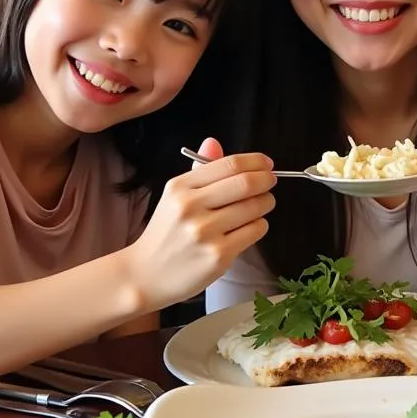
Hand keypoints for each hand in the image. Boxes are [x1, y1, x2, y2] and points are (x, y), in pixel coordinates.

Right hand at [122, 137, 275, 310]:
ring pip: (254, 208)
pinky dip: (259, 225)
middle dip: (266, 180)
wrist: (145, 275)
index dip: (255, 162)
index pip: (229, 165)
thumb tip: (214, 142)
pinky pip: (254, 231)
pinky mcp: (218, 256)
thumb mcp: (175, 197)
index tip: (267, 164)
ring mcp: (205, 233)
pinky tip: (250, 227)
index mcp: (180, 187)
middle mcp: (191, 207)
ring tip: (262, 204)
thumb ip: (200, 171)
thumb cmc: (166, 233)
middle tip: (271, 182)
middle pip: (245, 184)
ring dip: (266, 202)